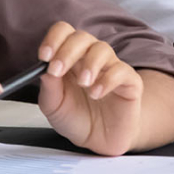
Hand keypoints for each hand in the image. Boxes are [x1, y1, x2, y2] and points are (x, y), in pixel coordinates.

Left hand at [35, 22, 144, 155]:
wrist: (98, 141)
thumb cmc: (76, 119)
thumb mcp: (54, 106)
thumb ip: (49, 88)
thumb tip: (43, 69)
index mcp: (69, 57)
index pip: (63, 32)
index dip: (53, 39)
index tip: (44, 56)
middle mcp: (90, 57)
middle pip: (81, 37)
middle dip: (67, 51)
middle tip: (57, 70)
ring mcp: (110, 67)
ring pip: (102, 49)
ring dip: (89, 63)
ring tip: (83, 83)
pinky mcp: (129, 81)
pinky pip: (122, 70)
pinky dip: (108, 79)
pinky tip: (97, 93)